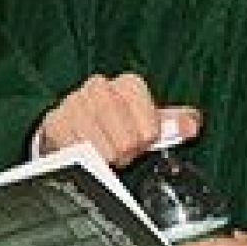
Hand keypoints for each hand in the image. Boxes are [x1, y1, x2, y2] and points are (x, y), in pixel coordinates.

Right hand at [39, 73, 199, 165]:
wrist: (71, 128)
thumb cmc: (115, 126)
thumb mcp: (146, 123)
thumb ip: (173, 124)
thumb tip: (192, 125)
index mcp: (129, 85)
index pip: (151, 126)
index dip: (146, 141)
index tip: (140, 143)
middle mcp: (101, 87)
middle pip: (126, 140)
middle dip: (125, 153)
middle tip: (120, 153)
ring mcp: (75, 103)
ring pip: (101, 149)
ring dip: (104, 159)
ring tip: (104, 154)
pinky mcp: (54, 122)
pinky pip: (76, 152)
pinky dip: (84, 160)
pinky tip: (85, 155)